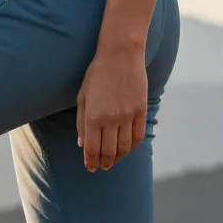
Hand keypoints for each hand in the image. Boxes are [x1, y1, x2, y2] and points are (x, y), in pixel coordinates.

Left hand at [76, 45, 147, 171]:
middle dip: (104, 162)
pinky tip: (127, 149)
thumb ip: (81, 123)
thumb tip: (82, 145)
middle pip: (109, 151)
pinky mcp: (141, 110)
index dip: (90, 162)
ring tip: (114, 161)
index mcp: (94, 117)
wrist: (121, 54)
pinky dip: (132, 146)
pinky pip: (138, 136)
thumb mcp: (83, 97)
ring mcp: (128, 116)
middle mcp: (111, 119)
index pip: (92, 149)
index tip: (90, 168)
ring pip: (124, 147)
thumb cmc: (97, 74)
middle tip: (102, 167)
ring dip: (118, 157)